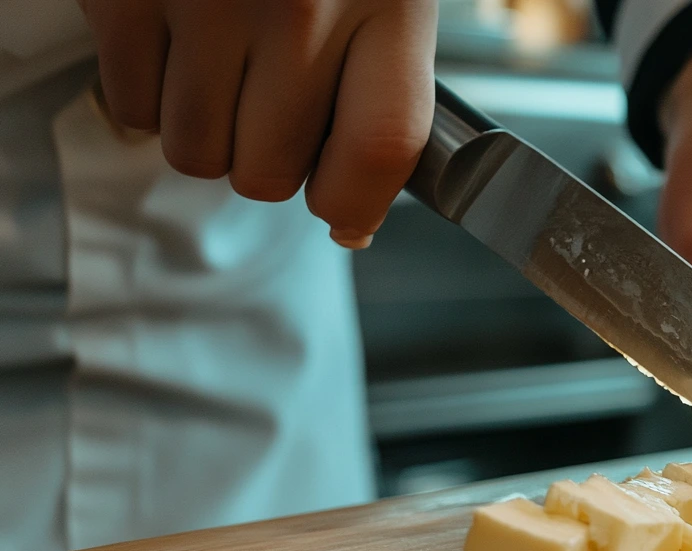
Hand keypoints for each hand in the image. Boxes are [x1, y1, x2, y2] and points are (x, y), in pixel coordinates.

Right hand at [78, 0, 438, 247]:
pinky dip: (148, 97)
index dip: (357, 201)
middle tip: (271, 108)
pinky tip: (178, 45)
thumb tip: (356, 216)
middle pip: (273, 171)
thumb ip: (386, 85)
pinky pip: (133, 110)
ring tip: (225, 67)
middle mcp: (300, 3)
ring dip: (207, 133)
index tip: (344, 210)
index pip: (380, 147)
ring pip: (197, 154)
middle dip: (270, 161)